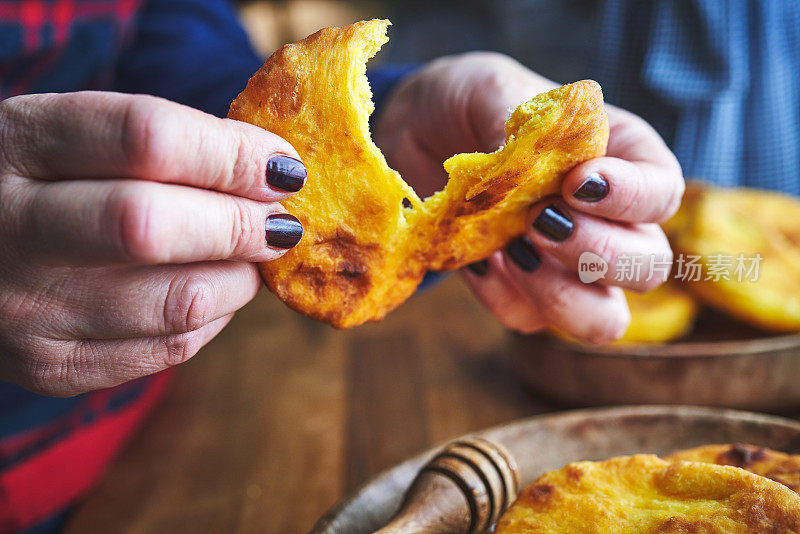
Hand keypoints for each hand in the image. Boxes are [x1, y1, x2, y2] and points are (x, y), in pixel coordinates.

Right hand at [0, 92, 305, 394]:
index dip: (232, 152)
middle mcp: (9, 226)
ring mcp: (28, 306)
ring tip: (251, 254)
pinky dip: (216, 317)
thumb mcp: (74, 137)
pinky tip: (217, 289)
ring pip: (177, 301)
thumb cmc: (45, 184)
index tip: (283, 166)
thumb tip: (273, 173)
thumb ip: (160, 145)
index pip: (146, 138)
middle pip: (155, 226)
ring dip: (241, 277)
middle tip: (281, 220)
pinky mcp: (53, 365)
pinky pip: (170, 348)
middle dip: (242, 223)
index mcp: (18, 142)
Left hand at [375, 52, 682, 342]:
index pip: (663, 192)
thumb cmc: (467, 102)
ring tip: (512, 250)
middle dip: (597, 253)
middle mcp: (606, 219)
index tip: (575, 183)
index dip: (631, 198)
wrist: (413, 135)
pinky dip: (501, 297)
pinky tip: (477, 260)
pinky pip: (527, 319)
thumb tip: (542, 157)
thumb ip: (526, 119)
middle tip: (538, 221)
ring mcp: (564, 264)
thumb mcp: (491, 88)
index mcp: (619, 157)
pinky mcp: (520, 291)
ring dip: (561, 294)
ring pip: (604, 319)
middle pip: (648, 267)